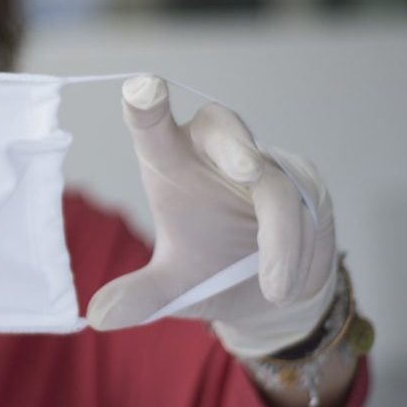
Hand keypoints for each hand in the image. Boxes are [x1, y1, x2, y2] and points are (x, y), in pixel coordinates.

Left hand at [87, 75, 337, 357]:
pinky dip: (301, 253)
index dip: (146, 107)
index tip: (141, 88)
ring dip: (280, 244)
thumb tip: (97, 317)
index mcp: (170, 162)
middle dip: (237, 148)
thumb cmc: (210, 269)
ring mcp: (263, 161)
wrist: (273, 291)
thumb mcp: (175, 287)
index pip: (152, 129)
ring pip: (276, 187)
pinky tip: (291, 284)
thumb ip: (142, 296)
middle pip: (223, 127)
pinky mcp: (305, 179)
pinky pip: (310, 210)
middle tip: (248, 171)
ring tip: (274, 290)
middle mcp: (213, 151)